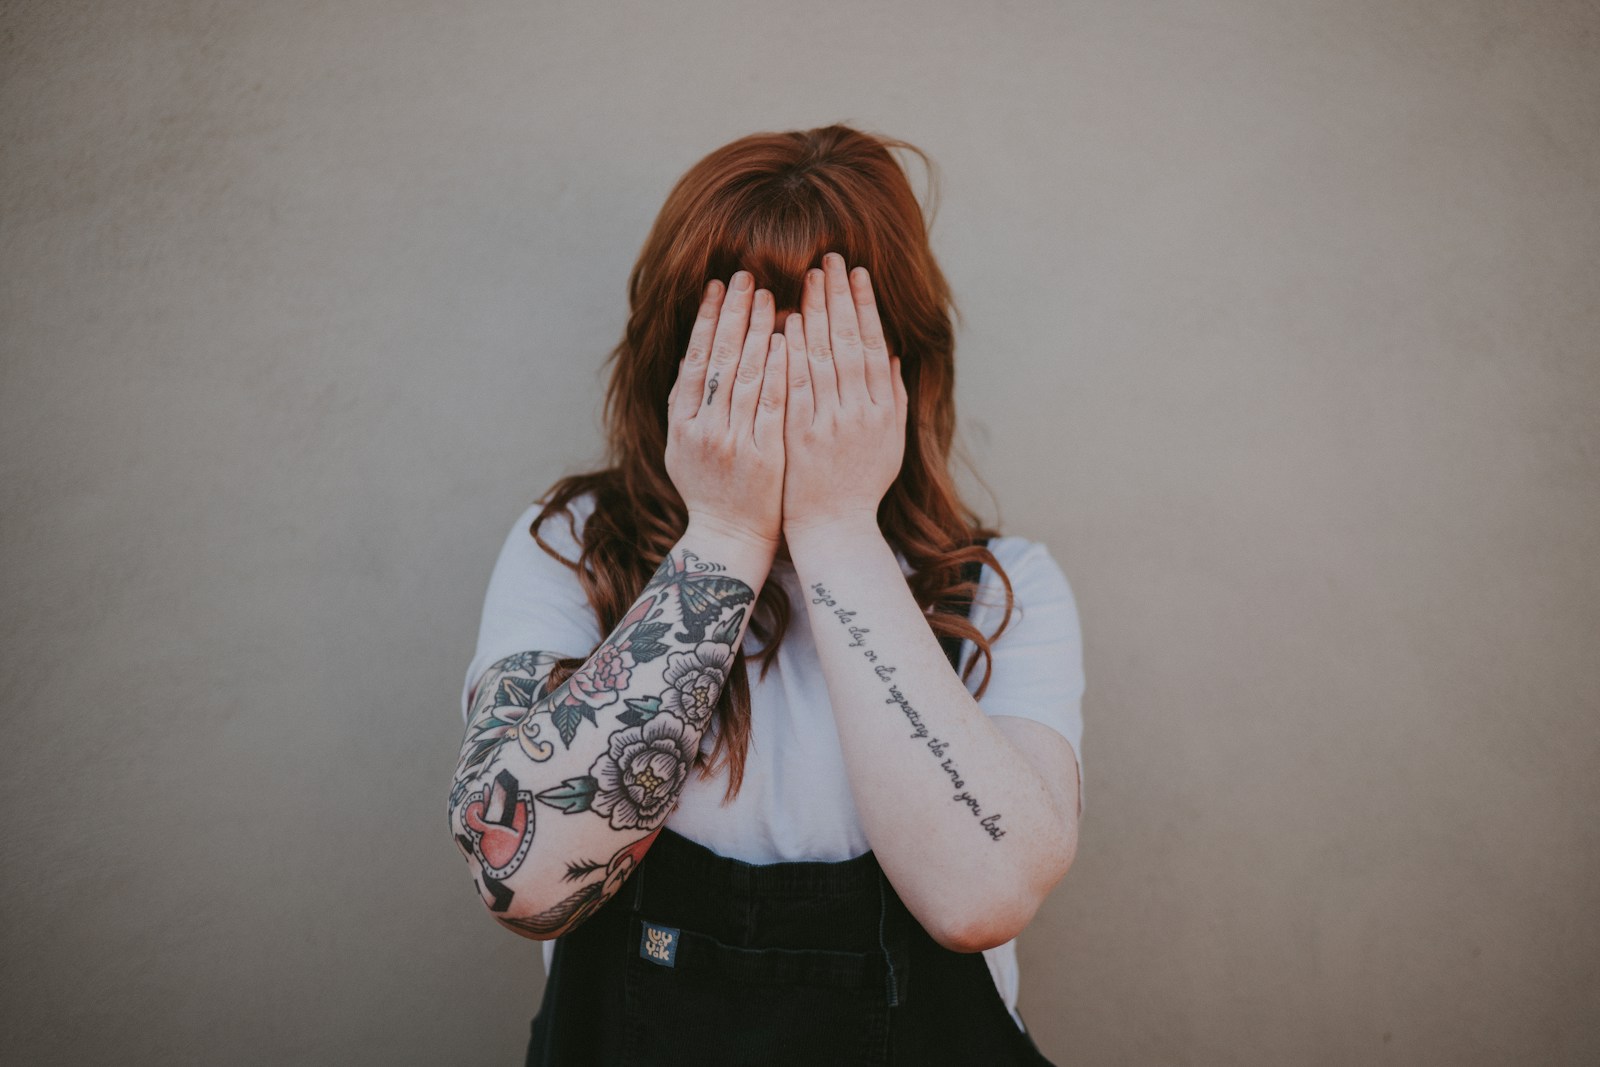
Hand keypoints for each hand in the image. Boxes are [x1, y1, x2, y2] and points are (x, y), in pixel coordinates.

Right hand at [665, 271, 788, 553]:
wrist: (730, 537)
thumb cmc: (709, 489)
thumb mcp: (682, 447)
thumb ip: (686, 404)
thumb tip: (694, 355)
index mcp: (682, 422)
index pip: (695, 358)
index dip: (706, 320)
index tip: (717, 286)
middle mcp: (703, 428)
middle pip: (720, 360)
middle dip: (733, 313)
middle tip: (746, 276)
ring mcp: (733, 442)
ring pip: (746, 375)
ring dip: (758, 331)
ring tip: (770, 295)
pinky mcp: (763, 456)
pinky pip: (772, 404)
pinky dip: (778, 370)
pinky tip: (786, 340)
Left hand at [780, 253, 906, 536]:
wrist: (833, 527)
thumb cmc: (861, 484)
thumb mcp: (889, 441)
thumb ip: (893, 396)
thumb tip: (892, 353)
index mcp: (883, 410)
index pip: (874, 346)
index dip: (866, 306)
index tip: (858, 274)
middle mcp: (860, 412)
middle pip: (851, 343)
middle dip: (841, 297)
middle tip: (832, 259)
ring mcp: (830, 423)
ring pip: (824, 358)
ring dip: (817, 313)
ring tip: (810, 277)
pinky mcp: (801, 435)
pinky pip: (797, 385)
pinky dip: (795, 352)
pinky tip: (789, 321)